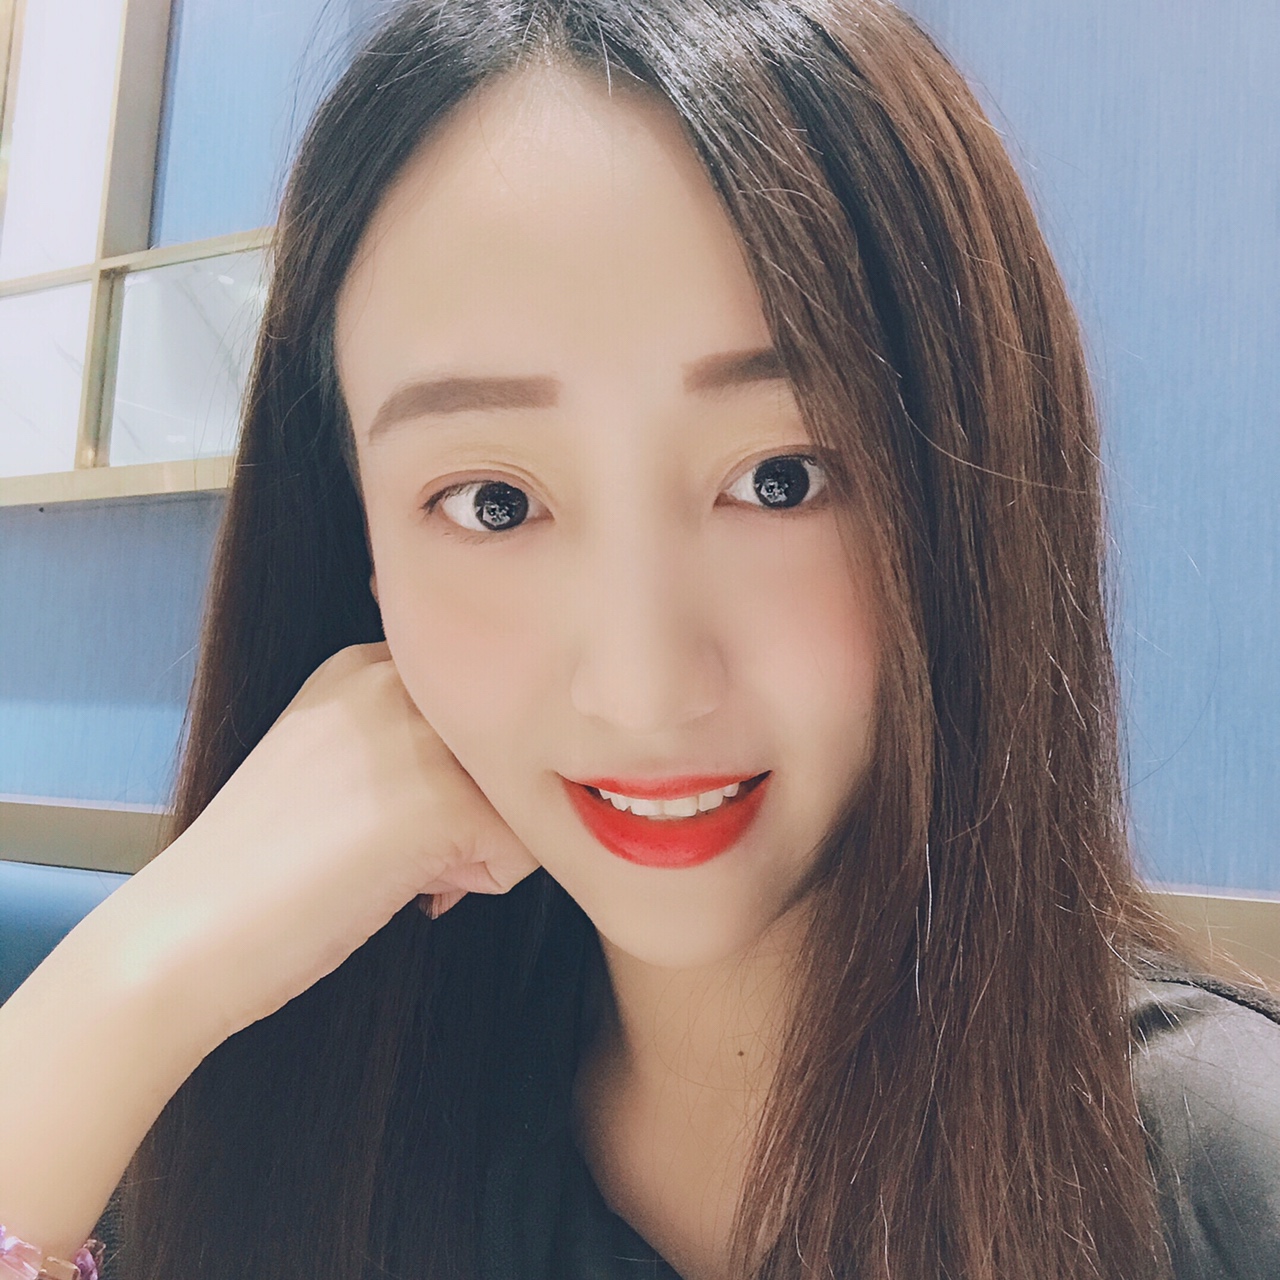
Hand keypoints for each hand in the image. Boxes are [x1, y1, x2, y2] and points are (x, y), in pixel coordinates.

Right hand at [114, 642, 539, 1041]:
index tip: (391, 810)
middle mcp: (402, 679)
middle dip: (479, 801)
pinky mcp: (448, 800)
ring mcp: (425, 734)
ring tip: (403, 863)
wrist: (190, 931)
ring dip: (484, 840)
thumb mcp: (338, 762)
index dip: (455, 771)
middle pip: (509, 743)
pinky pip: (529, 845)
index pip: (478, 707)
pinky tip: (410, 889)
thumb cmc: (264, 865)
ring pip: (526, 789)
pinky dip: (482, 882)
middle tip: (404, 844)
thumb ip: (413, 742)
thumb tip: (509, 764)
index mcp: (367, 664)